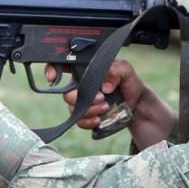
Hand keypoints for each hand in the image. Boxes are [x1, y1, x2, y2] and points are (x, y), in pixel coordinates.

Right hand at [52, 60, 174, 149]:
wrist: (136, 104)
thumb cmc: (129, 83)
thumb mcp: (127, 71)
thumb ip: (117, 69)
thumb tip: (104, 84)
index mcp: (85, 70)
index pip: (62, 65)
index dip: (52, 69)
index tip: (54, 77)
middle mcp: (79, 85)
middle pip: (66, 93)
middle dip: (81, 97)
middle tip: (101, 97)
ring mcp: (81, 102)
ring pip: (72, 108)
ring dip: (88, 109)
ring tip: (105, 107)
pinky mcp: (85, 116)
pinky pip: (78, 121)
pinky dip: (88, 121)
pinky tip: (99, 119)